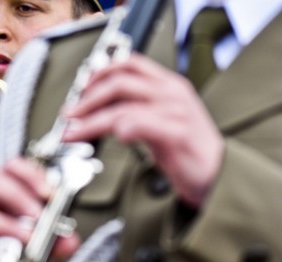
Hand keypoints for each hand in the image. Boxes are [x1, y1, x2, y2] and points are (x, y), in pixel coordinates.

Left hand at [63, 53, 223, 207]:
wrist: (216, 173)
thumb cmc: (184, 148)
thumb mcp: (155, 121)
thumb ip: (131, 109)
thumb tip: (93, 109)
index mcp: (166, 85)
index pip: (128, 64)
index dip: (98, 73)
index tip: (78, 90)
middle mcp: (171, 92)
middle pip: (119, 82)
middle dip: (86, 100)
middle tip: (69, 117)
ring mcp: (175, 111)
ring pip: (122, 106)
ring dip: (91, 121)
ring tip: (74, 134)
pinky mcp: (177, 133)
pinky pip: (143, 123)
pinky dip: (122, 128)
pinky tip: (112, 136)